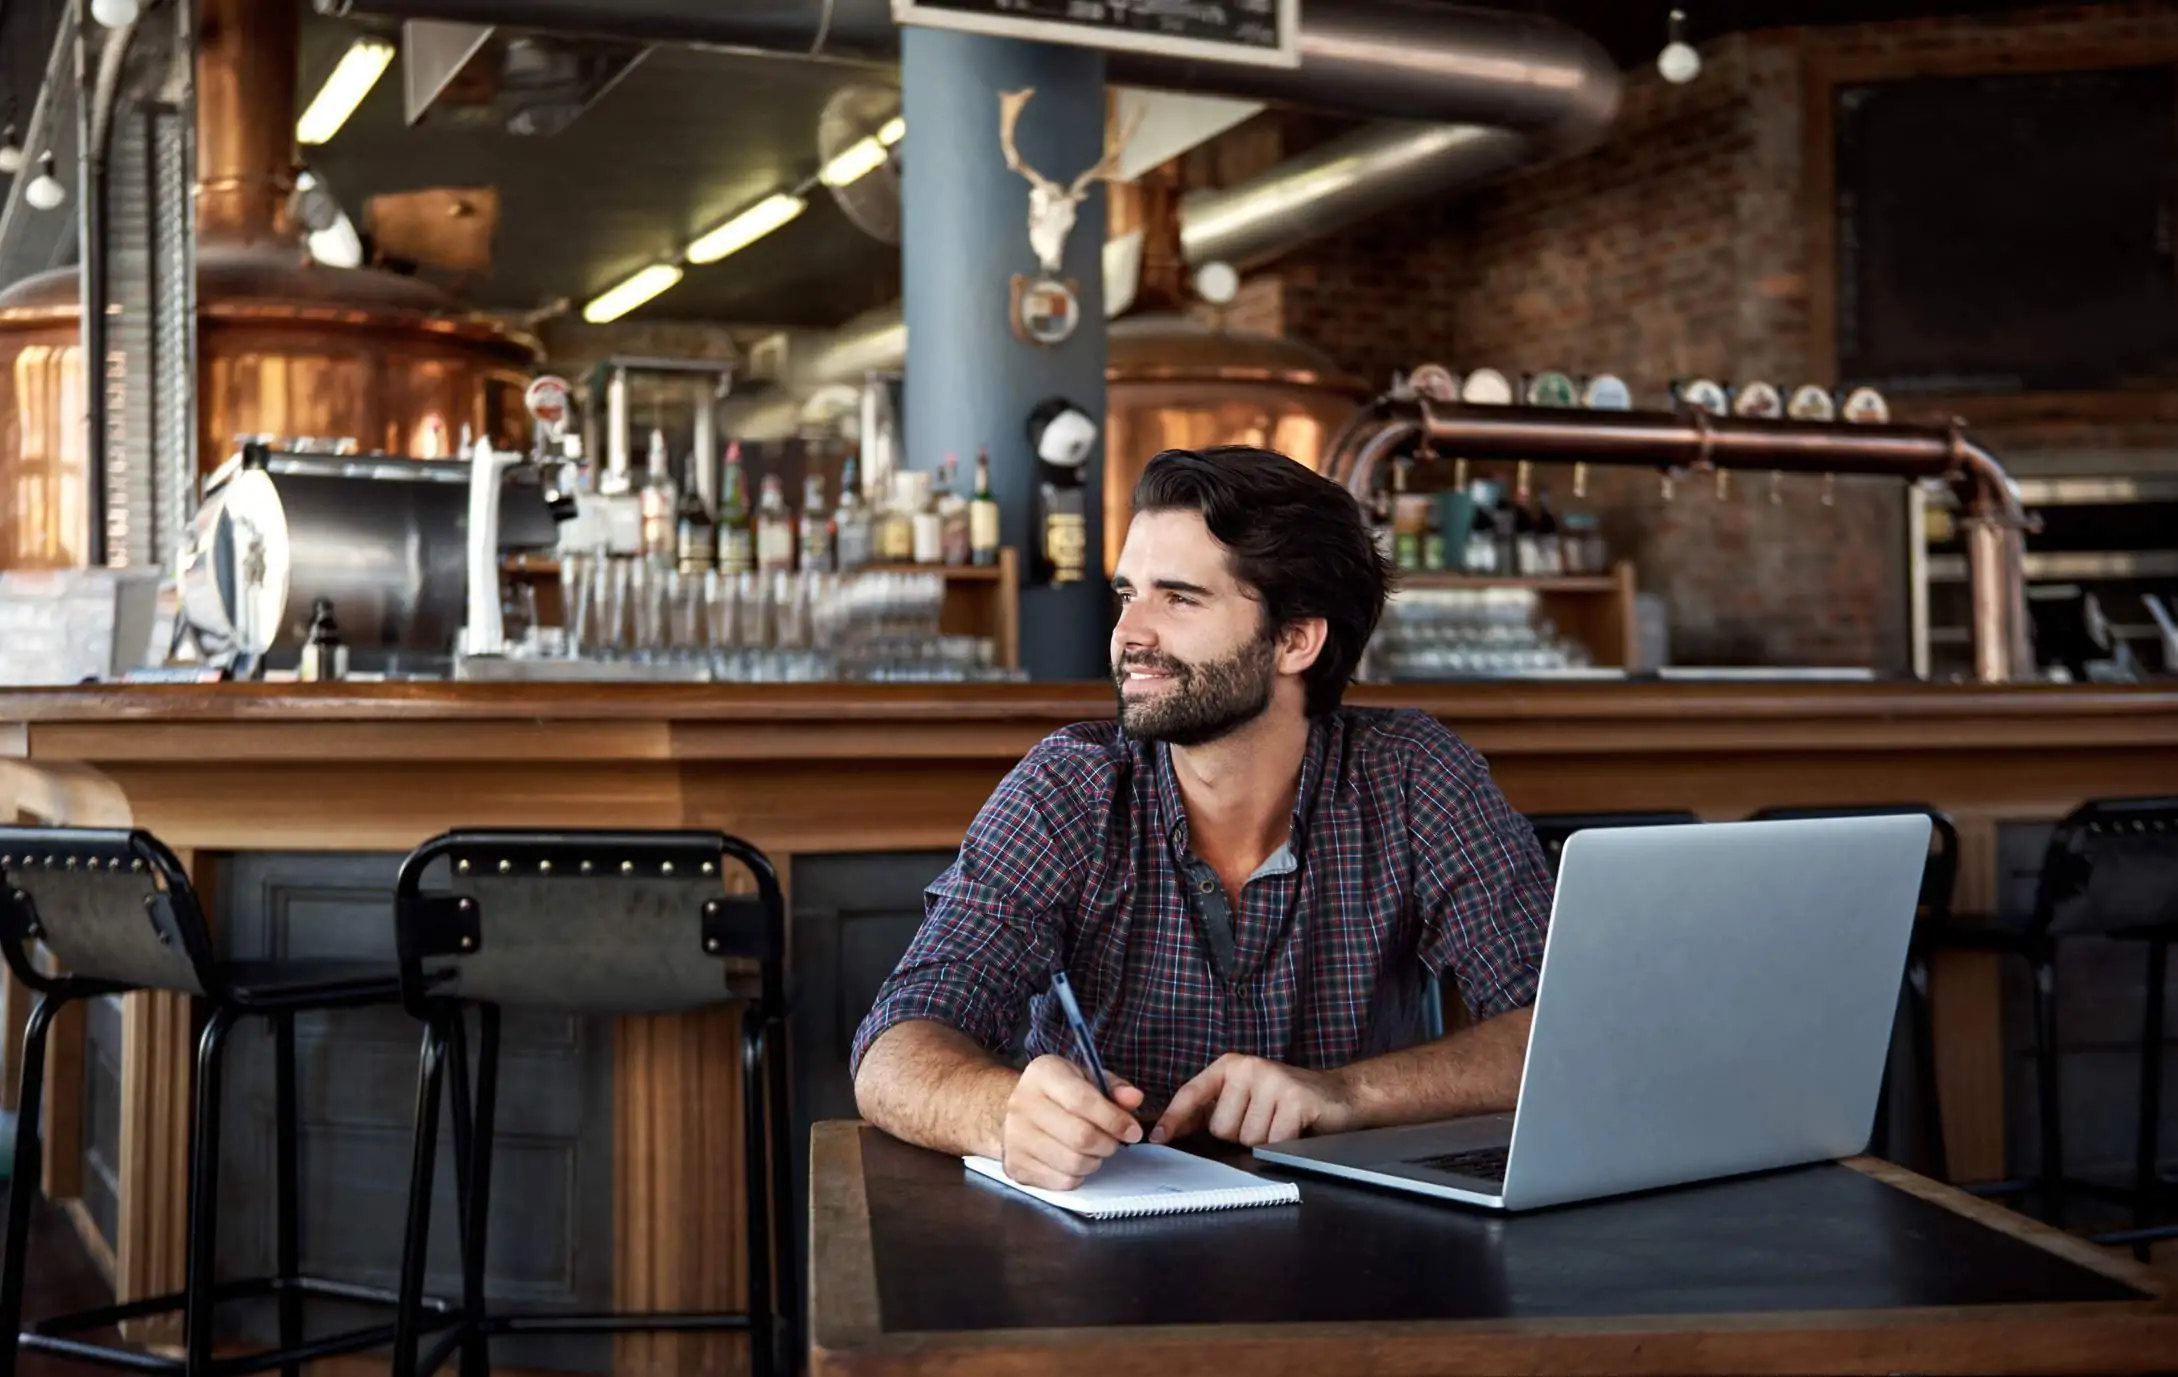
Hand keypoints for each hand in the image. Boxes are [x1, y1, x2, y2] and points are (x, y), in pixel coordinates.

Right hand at [999, 1054, 1144, 1190]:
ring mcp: (1015, 1137)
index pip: (1081, 1100)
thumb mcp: (1086, 1078)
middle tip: (1113, 1142)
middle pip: (1079, 1136)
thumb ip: (1113, 1087)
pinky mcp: (1015, 1165)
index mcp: (1043, 1074)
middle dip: (1107, 1144)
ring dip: (1094, 1162)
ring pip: (1072, 1163)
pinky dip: (1078, 1176)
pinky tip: (1076, 1162)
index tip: (1133, 1131)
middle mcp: (1022, 1103)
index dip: (1113, 1119)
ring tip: (1094, 1151)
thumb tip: (1134, 1099)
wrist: (1016, 1110)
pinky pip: (1061, 1182)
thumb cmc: (1059, 1093)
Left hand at [1150, 1053, 1355, 1146]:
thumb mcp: (1246, 1098)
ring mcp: (1272, 1080)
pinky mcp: (1294, 1098)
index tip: (1159, 1137)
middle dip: (1241, 1135)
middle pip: (1221, 1128)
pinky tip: (1295, 1127)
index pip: (1193, 1093)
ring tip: (1281, 1122)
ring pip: (1247, 1138)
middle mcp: (1248, 1067)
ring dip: (1264, 1140)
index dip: (1175, 1118)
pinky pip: (1273, 1141)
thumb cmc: (1288, 1101)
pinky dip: (1284, 1143)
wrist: (1341, 1095)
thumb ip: (1212, 1110)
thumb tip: (1172, 1130)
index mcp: (1230, 1066)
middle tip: (1265, 1120)